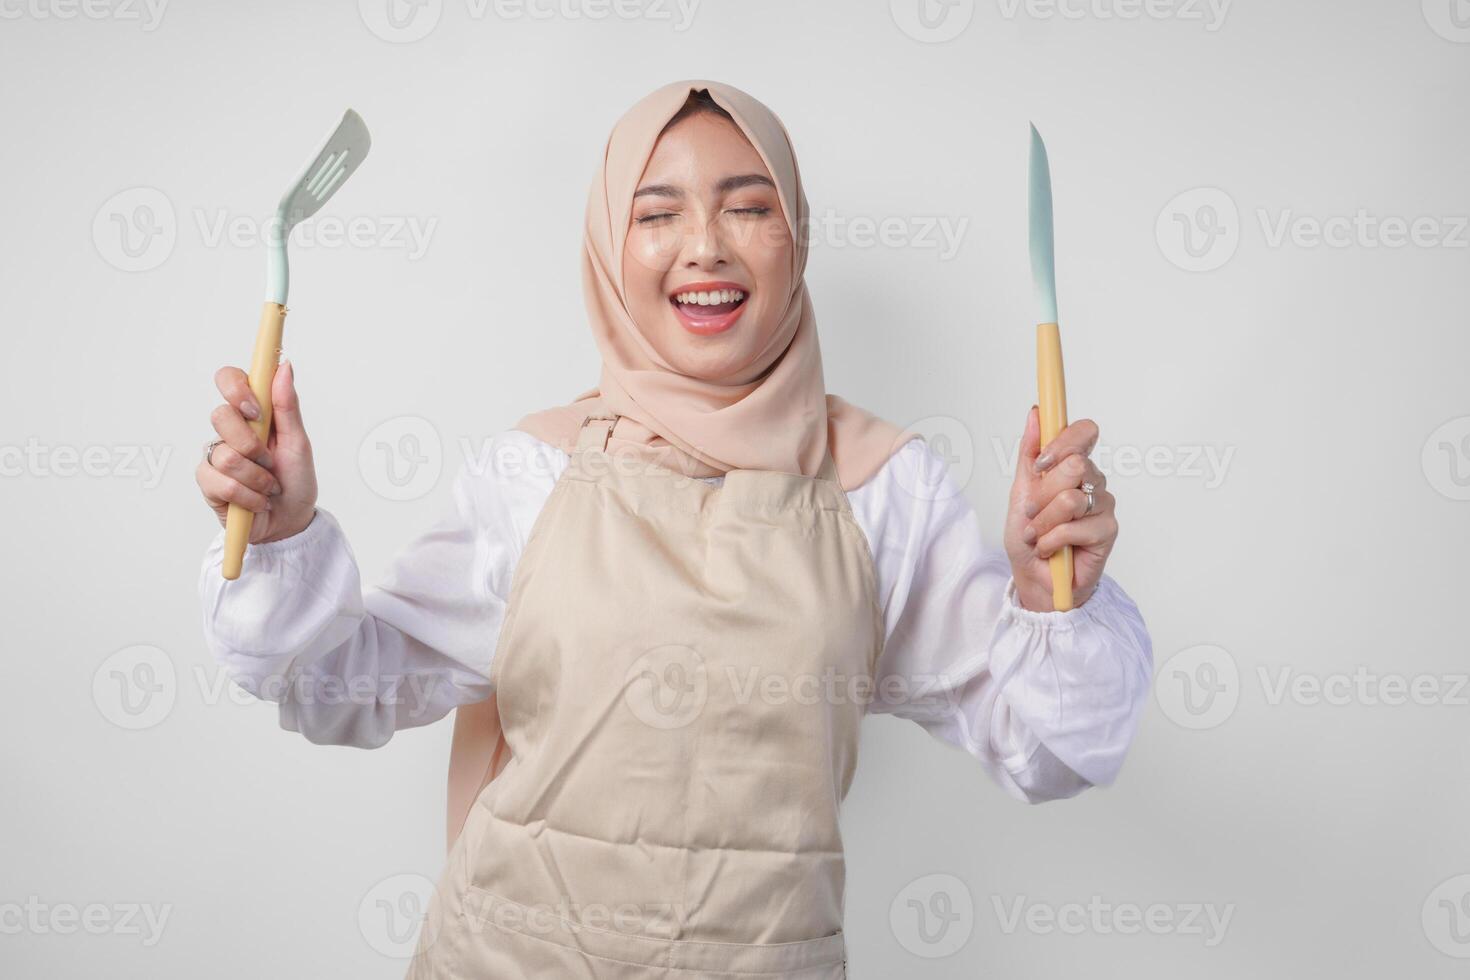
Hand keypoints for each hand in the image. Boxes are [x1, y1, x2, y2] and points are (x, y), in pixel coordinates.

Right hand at [195, 360, 317, 543]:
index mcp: (252, 413)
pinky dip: (249, 496)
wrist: (290, 521)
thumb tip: (284, 367)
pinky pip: (222, 484)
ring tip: (269, 486)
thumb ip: (288, 406)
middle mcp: (229, 430)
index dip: (236, 389)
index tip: (256, 410)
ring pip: (226, 455)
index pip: (228, 379)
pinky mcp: (208, 483)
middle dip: (254, 445)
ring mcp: (215, 455)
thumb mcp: (299, 443)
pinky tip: (257, 501)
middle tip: (270, 461)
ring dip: (258, 477)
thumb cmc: (295, 480)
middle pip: (221, 416)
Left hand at [1003, 406, 1117, 611]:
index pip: (1084, 432)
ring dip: (1042, 522)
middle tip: (1031, 513)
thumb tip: (1036, 413)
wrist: (1034, 577)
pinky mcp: (1108, 531)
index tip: (1041, 463)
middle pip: (1074, 465)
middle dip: (1042, 494)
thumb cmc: (1029, 535)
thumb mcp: (1020, 490)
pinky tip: (1048, 549)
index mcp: (1073, 465)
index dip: (1063, 442)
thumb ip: (1030, 453)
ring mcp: (1103, 504)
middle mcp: (1093, 480)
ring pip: (1070, 499)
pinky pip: (1074, 527)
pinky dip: (1051, 540)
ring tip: (1036, 535)